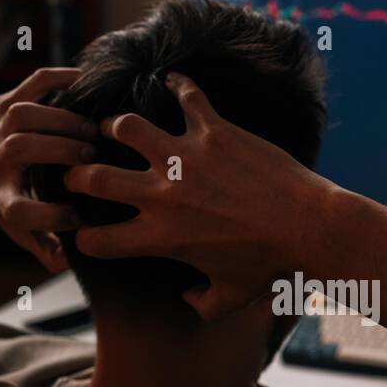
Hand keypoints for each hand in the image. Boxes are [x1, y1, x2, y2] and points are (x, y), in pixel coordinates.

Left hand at [0, 68, 93, 271]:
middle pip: (21, 151)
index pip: (21, 211)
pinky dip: (61, 79)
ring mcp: (1, 124)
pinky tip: (87, 87)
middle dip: (61, 151)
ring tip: (91, 130)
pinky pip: (35, 83)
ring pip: (28, 115)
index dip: (51, 218)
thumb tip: (68, 266)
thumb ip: (42, 245)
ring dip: (63, 120)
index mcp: (0, 194)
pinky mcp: (8, 98)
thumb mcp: (12, 222)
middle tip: (92, 156)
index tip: (79, 219)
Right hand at [64, 73, 333, 320]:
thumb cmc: (270, 267)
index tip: (87, 234)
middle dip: (76, 175)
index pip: (96, 241)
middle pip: (93, 178)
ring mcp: (187, 158)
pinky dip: (178, 86)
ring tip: (116, 129)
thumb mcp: (230, 298)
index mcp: (160, 238)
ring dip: (116, 126)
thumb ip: (200, 304)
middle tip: (79, 172)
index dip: (84, 240)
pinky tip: (172, 82)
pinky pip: (187, 96)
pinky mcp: (215, 131)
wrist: (310, 229)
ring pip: (127, 127)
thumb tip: (187, 299)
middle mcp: (164, 195)